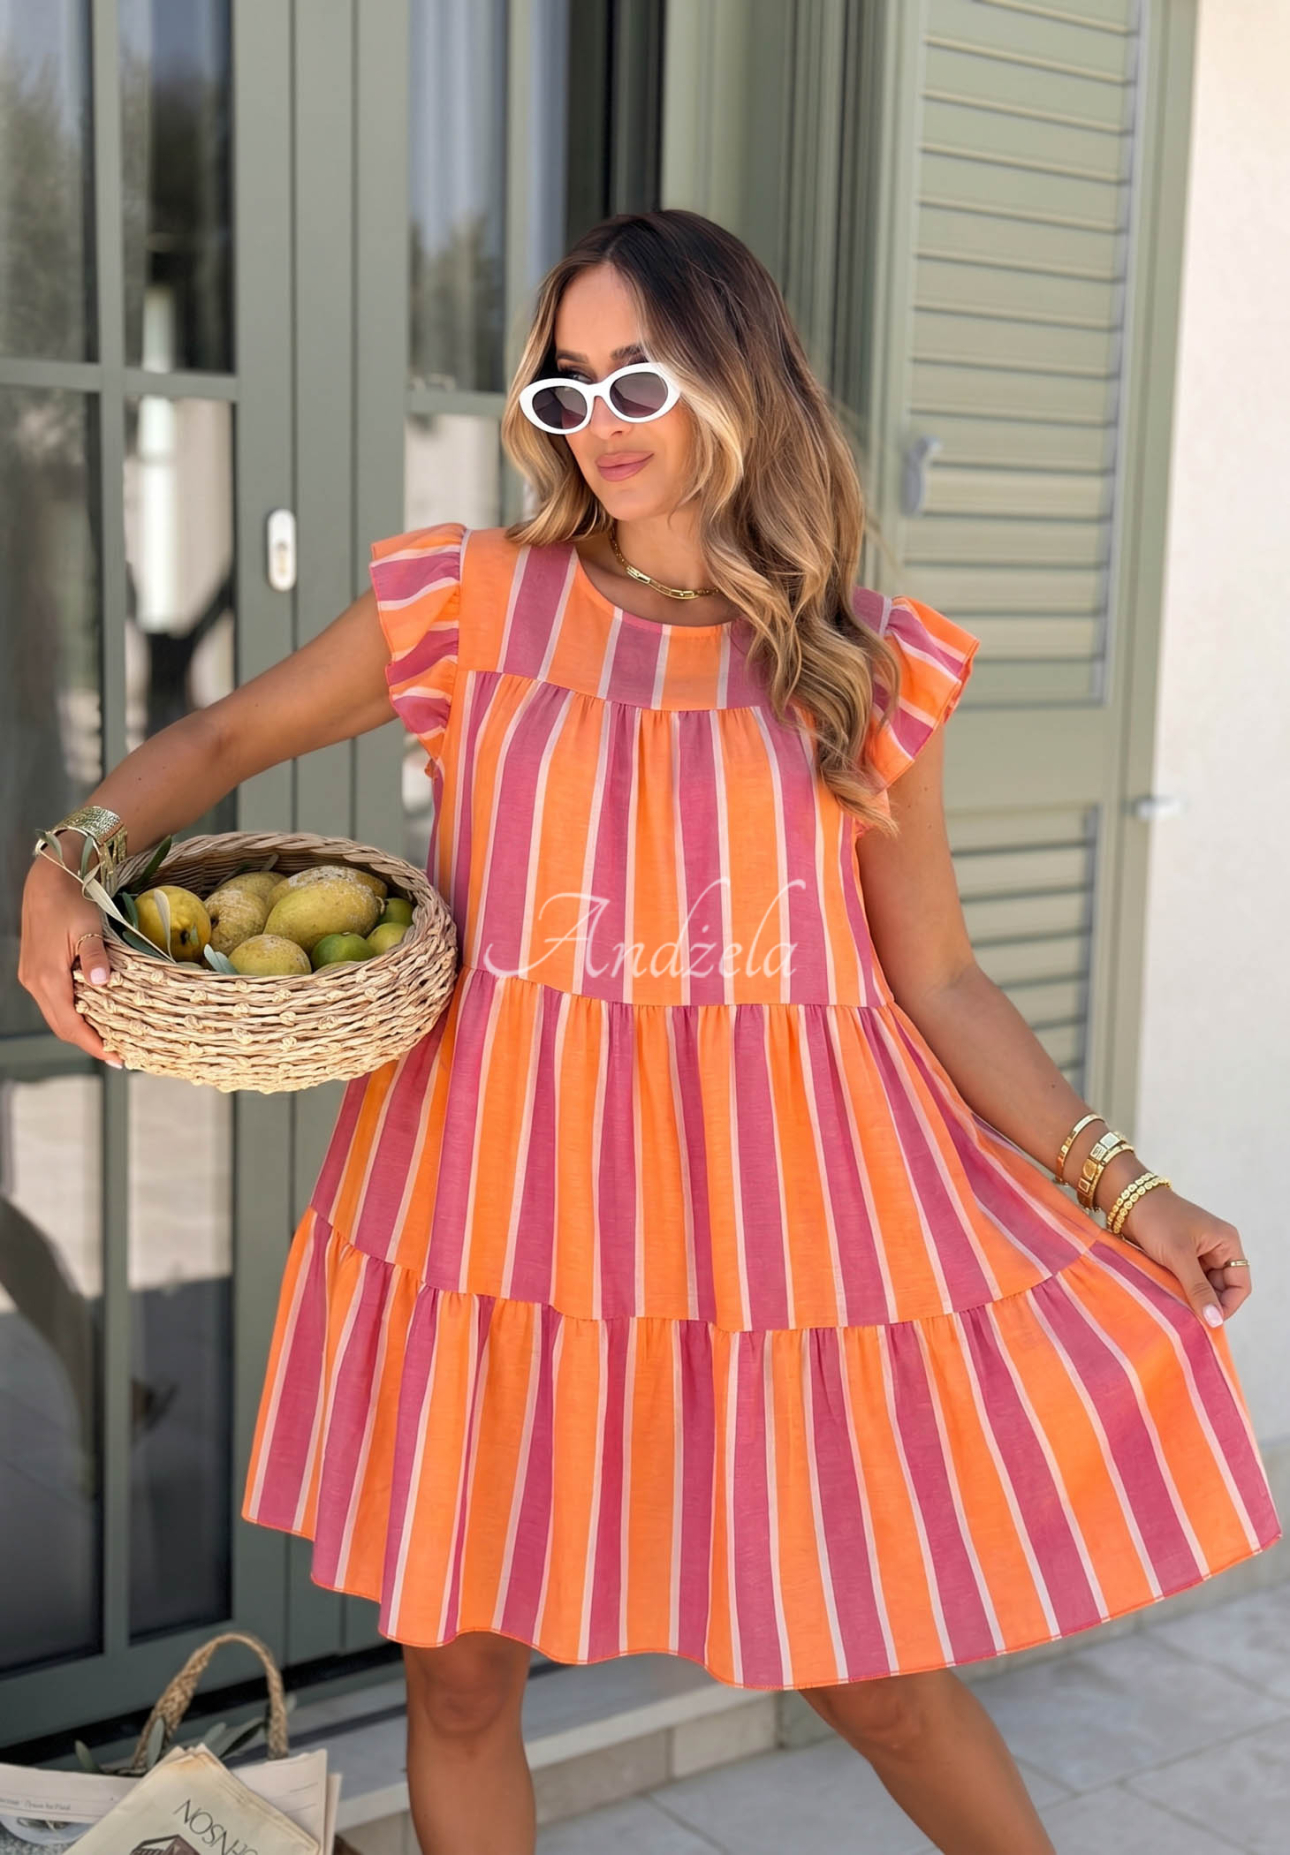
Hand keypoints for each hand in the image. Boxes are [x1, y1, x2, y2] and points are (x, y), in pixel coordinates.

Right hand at [18, 853, 119, 1065]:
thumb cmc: (70, 900)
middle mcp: (35, 981)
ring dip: (79, 1027)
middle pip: (61, 1025)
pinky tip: (91, 1012)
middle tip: (117, 1053)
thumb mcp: (88, 928)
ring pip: (55, 1013)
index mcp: (47, 976)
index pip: (70, 1024)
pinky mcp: (33, 969)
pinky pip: (52, 1000)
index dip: (92, 1044)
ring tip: (108, 1036)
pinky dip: (71, 1012)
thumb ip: (95, 957)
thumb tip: (102, 982)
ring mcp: (31, 976)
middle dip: (88, 1042)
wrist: (48, 880)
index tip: (116, 1058)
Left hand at [1116, 1184, 1249, 1328]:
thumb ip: (1198, 1288)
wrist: (1128, 1201)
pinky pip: (1188, 1281)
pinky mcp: (1182, 1257)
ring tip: (1178, 1310)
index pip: (1240, 1285)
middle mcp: (1218, 1249)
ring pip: (1203, 1287)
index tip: (1208, 1322)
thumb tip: (1215, 1321)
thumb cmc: (1157, 1220)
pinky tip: (1170, 1300)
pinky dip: (1181, 1291)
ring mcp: (1200, 1253)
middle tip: (1189, 1319)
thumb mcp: (1179, 1256)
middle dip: (1208, 1303)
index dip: (1227, 1305)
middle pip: (1222, 1288)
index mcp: (1227, 1243)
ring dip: (1192, 1298)